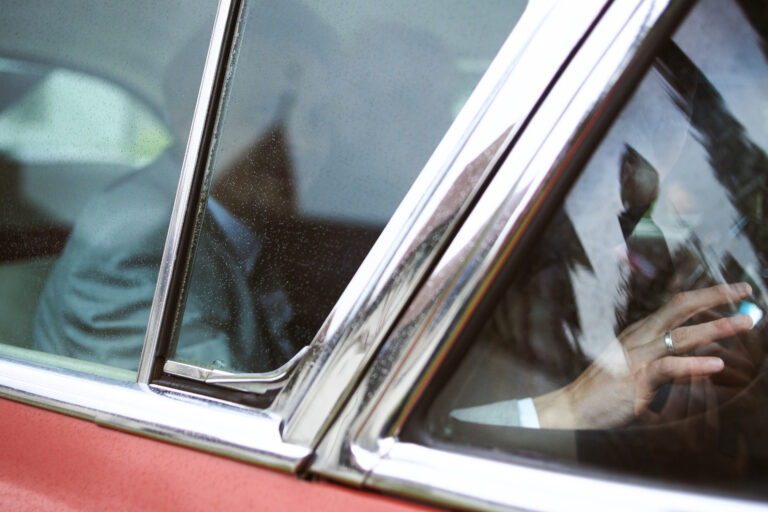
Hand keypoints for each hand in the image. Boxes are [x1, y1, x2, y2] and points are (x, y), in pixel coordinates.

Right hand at [533, 283, 753, 428]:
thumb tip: (706, 354)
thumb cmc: (605, 392)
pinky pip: (669, 368)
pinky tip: (717, 365)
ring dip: (716, 328)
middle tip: (745, 290)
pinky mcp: (636, 380)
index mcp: (639, 332)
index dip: (708, 294)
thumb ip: (667, 358)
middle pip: (680, 307)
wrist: (574, 409)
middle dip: (716, 296)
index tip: (735, 290)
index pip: (677, 304)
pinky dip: (694, 365)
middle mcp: (639, 338)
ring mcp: (636, 357)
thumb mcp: (637, 368)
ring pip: (680, 335)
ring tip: (745, 323)